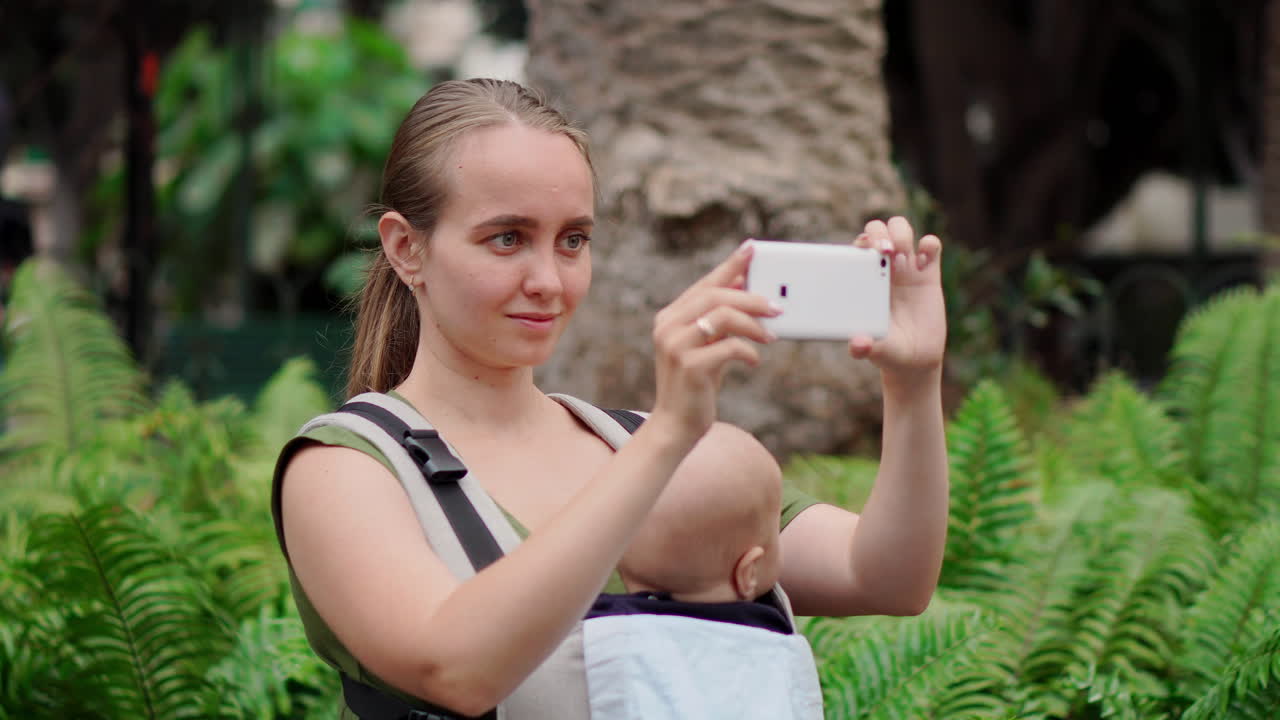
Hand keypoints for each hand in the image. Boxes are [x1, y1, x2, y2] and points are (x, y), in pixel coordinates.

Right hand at [650, 242, 779, 437]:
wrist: (675, 426)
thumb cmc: (695, 385)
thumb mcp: (706, 348)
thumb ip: (719, 320)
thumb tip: (744, 286)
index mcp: (670, 317)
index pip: (705, 283)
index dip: (731, 265)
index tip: (753, 249)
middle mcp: (668, 327)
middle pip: (716, 296)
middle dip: (752, 298)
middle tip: (777, 308)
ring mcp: (675, 346)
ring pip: (723, 316)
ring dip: (753, 324)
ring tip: (771, 336)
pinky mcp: (689, 367)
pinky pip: (729, 347)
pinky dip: (748, 351)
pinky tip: (753, 360)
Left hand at [850, 217, 946, 381]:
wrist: (915, 360)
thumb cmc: (888, 351)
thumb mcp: (875, 350)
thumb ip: (864, 347)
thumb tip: (857, 345)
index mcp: (864, 280)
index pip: (858, 246)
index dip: (862, 242)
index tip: (869, 255)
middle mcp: (883, 269)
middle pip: (878, 229)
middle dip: (881, 232)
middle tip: (887, 252)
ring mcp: (907, 269)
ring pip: (902, 228)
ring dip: (902, 234)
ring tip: (903, 257)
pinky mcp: (929, 274)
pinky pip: (931, 245)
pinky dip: (929, 243)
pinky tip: (925, 262)